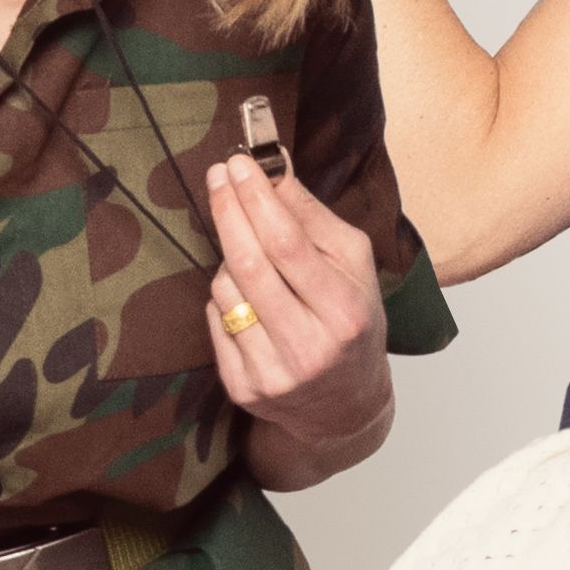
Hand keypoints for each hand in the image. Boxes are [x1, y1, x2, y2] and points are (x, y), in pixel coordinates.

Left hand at [205, 153, 388, 467]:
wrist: (346, 405)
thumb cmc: (354, 322)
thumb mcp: (355, 266)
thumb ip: (315, 218)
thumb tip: (274, 173)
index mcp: (345, 314)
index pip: (288, 244)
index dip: (257, 199)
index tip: (238, 164)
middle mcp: (309, 348)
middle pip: (249, 264)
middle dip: (229, 210)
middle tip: (218, 175)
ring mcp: (272, 373)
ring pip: (225, 290)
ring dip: (230, 258)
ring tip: (252, 254)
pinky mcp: (243, 388)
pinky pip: (215, 320)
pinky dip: (224, 297)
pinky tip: (247, 296)